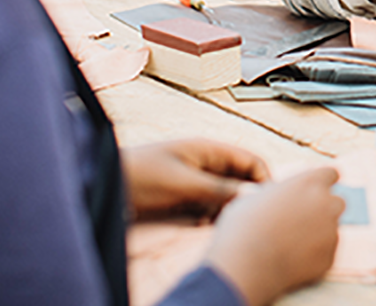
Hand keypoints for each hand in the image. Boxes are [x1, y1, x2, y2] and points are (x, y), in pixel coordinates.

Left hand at [123, 139, 268, 220]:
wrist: (110, 182)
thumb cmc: (140, 173)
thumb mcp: (183, 182)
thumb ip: (218, 189)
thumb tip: (251, 195)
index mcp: (208, 149)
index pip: (249, 159)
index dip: (263, 178)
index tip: (265, 203)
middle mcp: (206, 161)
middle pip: (240, 178)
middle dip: (245, 197)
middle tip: (244, 218)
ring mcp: (196, 178)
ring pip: (226, 194)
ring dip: (228, 209)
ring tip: (221, 224)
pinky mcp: (186, 195)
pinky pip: (211, 205)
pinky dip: (213, 216)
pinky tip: (204, 226)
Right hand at [204, 167, 342, 305]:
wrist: (248, 261)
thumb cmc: (246, 223)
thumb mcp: (259, 194)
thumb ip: (281, 191)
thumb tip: (283, 195)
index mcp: (309, 182)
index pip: (331, 173)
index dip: (323, 181)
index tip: (317, 188)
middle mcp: (326, 204)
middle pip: (338, 201)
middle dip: (325, 207)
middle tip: (304, 216)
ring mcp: (330, 233)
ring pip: (332, 228)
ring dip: (320, 230)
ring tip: (293, 240)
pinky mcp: (329, 259)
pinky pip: (327, 252)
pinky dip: (315, 253)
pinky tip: (294, 257)